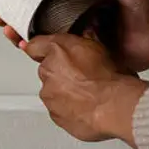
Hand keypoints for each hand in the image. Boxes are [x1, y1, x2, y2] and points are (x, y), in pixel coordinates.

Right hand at [0, 0, 148, 70]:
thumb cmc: (141, 1)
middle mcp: (73, 19)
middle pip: (34, 18)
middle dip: (11, 19)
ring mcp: (76, 39)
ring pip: (40, 38)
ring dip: (20, 36)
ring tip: (9, 32)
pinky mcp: (83, 57)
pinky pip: (56, 56)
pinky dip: (39, 54)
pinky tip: (27, 49)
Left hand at [23, 33, 148, 143]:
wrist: (114, 105)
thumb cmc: (109, 77)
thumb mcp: (100, 47)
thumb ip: (86, 40)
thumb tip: (86, 33)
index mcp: (57, 50)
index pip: (35, 46)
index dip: (39, 49)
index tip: (38, 52)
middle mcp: (48, 71)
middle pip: (47, 70)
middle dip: (60, 73)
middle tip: (81, 76)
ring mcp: (49, 95)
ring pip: (52, 91)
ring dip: (64, 91)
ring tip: (87, 93)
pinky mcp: (54, 114)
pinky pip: (59, 109)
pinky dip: (68, 108)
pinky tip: (86, 106)